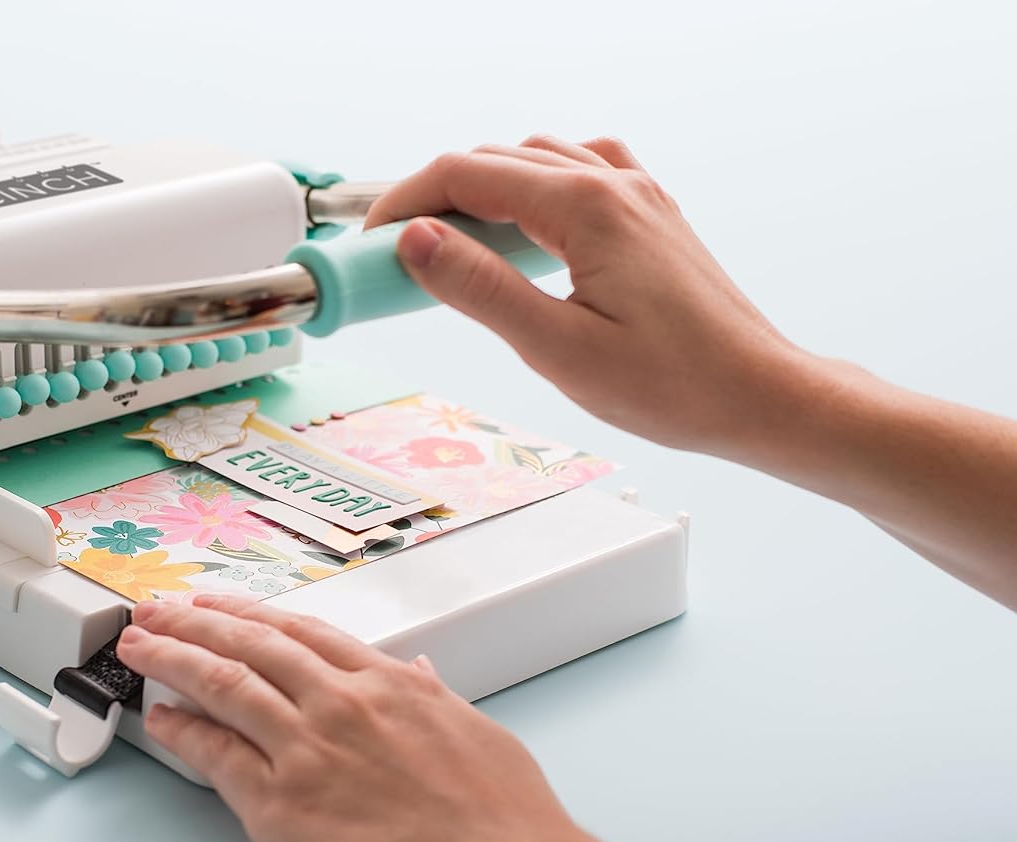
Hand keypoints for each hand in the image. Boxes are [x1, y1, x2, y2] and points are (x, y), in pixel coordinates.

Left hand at [116, 594, 586, 841]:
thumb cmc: (509, 827)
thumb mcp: (479, 734)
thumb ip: (436, 698)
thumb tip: (417, 670)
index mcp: (390, 685)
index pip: (301, 631)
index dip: (250, 614)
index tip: (219, 606)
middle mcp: (343, 704)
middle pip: (250, 645)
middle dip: (194, 622)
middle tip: (156, 610)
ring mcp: (308, 751)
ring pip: (222, 684)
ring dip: (171, 658)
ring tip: (138, 647)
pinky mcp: (283, 807)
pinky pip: (216, 756)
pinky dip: (182, 731)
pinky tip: (160, 717)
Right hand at [365, 136, 824, 462]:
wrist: (758, 395)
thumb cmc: (671, 385)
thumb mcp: (556, 348)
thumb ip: (481, 288)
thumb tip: (414, 239)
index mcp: (584, 207)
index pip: (465, 175)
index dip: (404, 203)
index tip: (370, 243)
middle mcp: (612, 183)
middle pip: (495, 161)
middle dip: (433, 197)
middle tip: (394, 255)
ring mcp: (636, 193)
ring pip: (535, 159)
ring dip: (480, 189)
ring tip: (447, 246)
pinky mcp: (650, 214)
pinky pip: (577, 170)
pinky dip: (532, 186)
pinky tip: (523, 227)